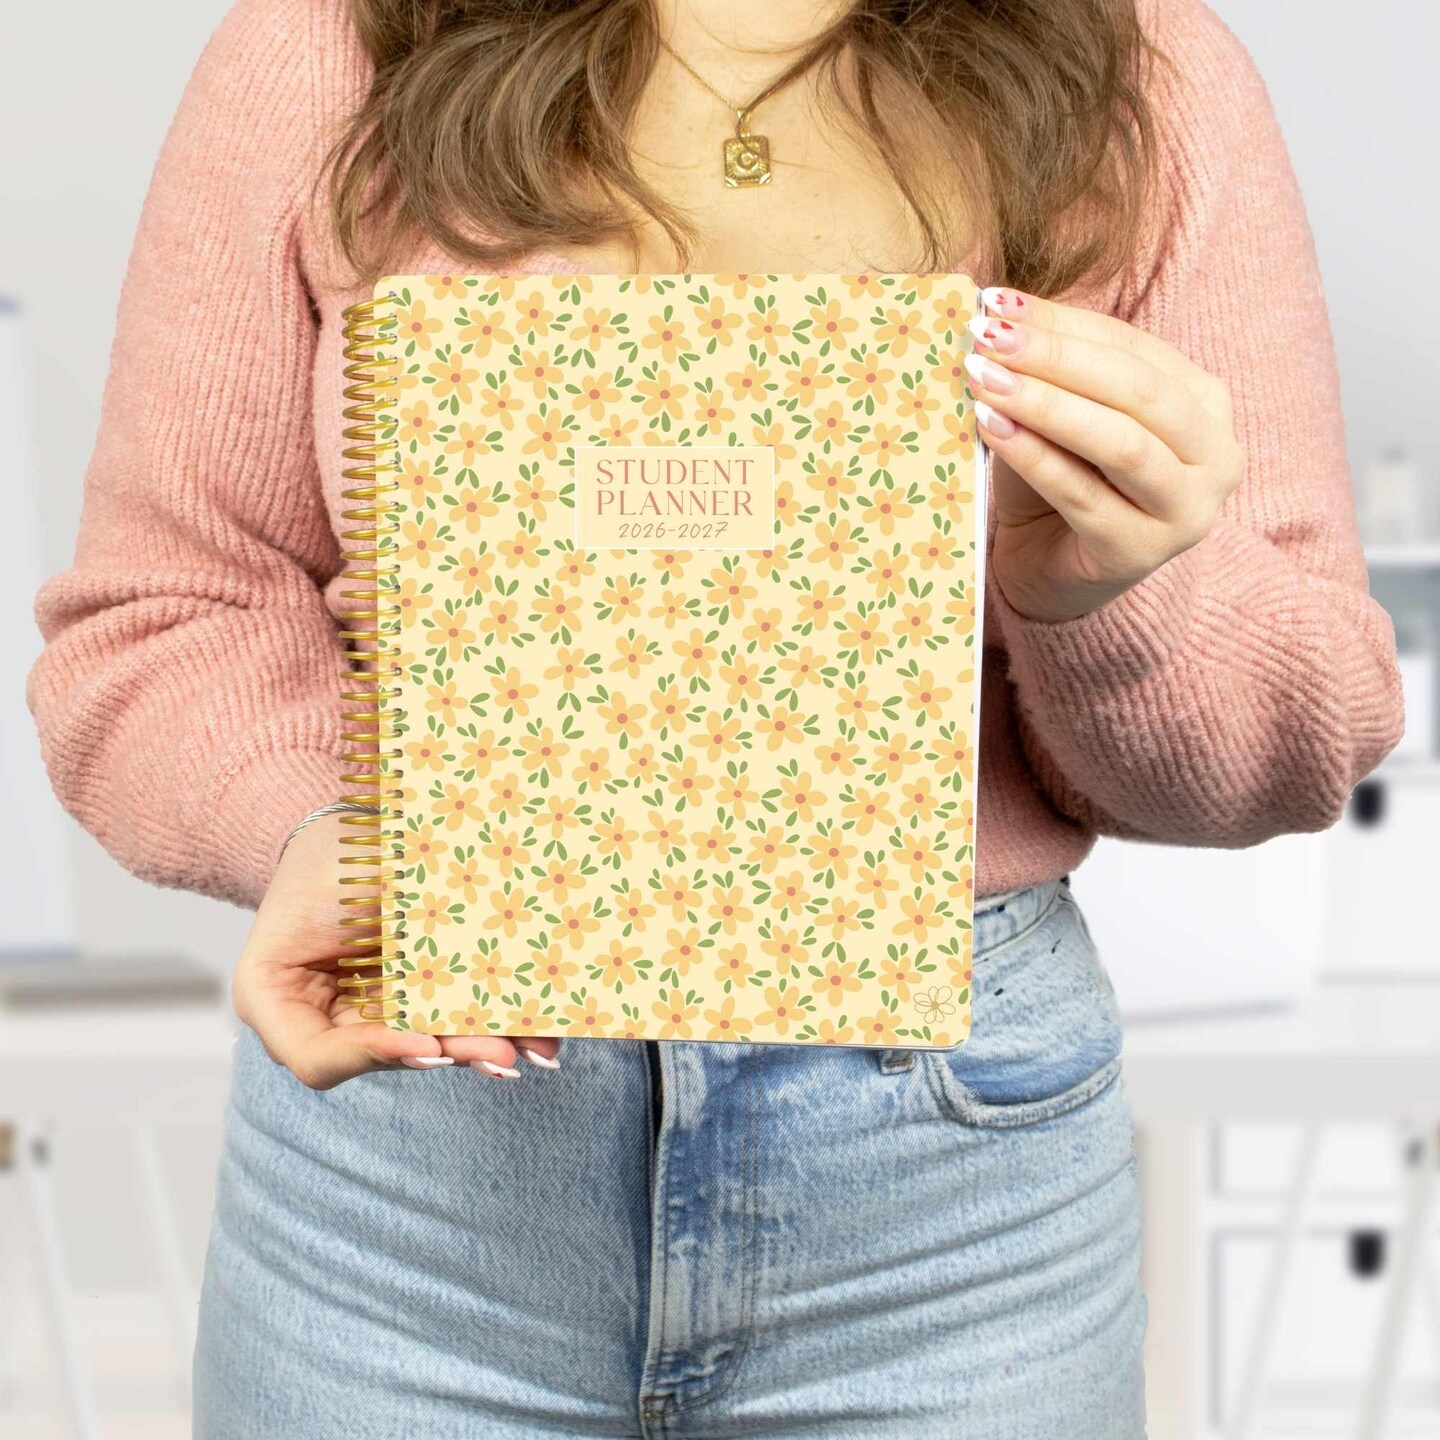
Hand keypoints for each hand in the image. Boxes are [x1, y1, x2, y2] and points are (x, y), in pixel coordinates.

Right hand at [231, 811, 560, 1088]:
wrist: (353, 822)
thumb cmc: (329, 852)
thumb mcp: (328, 889)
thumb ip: (371, 932)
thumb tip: (439, 966)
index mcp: (275, 1001)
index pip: (319, 1058)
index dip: (375, 1055)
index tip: (428, 1041)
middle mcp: (324, 1019)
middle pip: (387, 1056)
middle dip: (450, 1053)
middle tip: (502, 1056)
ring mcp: (373, 1012)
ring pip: (429, 1042)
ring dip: (483, 1046)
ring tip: (537, 1050)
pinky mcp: (416, 997)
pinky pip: (453, 1016)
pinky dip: (495, 1023)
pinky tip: (539, 1034)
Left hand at [965, 287, 1243, 622]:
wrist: (1051, 572)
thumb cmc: (1060, 482)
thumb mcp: (1062, 416)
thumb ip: (1052, 369)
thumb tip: (998, 310)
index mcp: (1204, 405)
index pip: (1133, 349)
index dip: (1064, 323)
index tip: (995, 302)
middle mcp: (1215, 456)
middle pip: (1137, 390)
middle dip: (1056, 357)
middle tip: (987, 335)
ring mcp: (1186, 511)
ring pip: (1120, 443)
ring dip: (1046, 404)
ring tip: (983, 379)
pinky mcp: (1140, 553)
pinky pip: (1083, 495)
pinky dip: (1034, 457)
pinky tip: (990, 429)